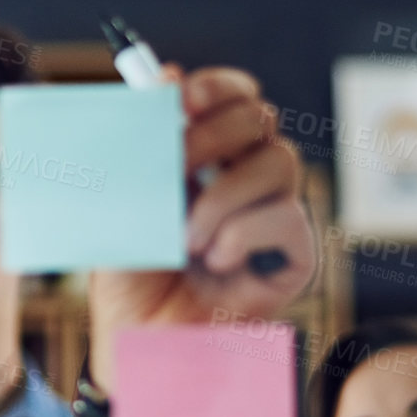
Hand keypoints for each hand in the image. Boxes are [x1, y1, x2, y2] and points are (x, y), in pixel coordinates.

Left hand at [87, 65, 315, 395]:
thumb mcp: (122, 203)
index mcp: (207, 155)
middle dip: (212, 136)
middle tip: (174, 170)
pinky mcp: (294, 255)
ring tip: (186, 237)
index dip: (216, 87)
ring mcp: (273, 213)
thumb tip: (165, 77)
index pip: (234, 96)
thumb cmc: (129, 273)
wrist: (138, 339)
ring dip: (223, 195)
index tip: (182, 101)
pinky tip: (215, 260)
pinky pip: (288, 218)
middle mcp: (245, 177)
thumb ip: (142, 144)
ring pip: (280, 161)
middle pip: (260, 118)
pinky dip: (244, 235)